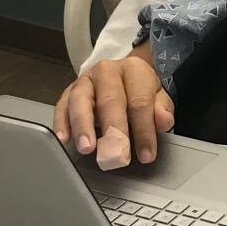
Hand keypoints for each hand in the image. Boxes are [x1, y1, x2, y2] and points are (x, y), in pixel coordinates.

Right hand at [53, 49, 174, 169]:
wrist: (123, 76)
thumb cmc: (140, 90)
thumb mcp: (158, 97)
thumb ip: (162, 109)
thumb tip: (164, 121)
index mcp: (134, 70)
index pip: (140, 102)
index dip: (144, 130)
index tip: (146, 155)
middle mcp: (107, 71)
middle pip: (110, 101)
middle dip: (114, 131)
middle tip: (116, 155)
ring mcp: (85, 80)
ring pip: (80, 100)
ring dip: (83, 126)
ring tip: (87, 147)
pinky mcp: (69, 91)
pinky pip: (62, 105)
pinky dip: (61, 122)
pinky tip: (64, 139)